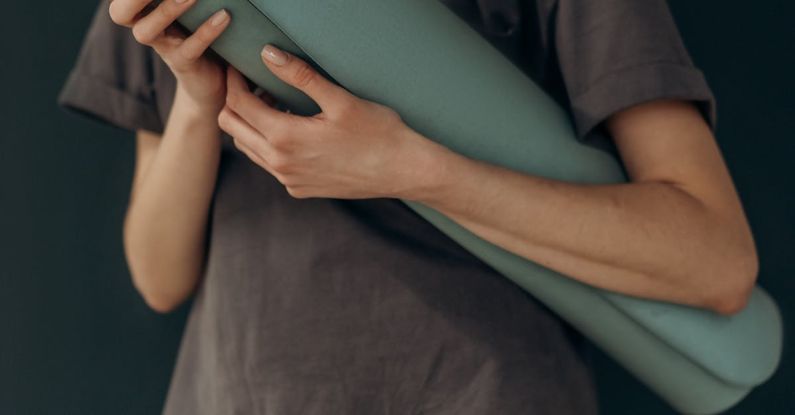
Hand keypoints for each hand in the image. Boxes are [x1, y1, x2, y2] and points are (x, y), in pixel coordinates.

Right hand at [109, 0, 231, 112]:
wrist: (210, 85)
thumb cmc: (200, 39)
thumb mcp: (188, 16)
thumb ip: (185, 3)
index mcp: (144, 15)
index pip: (122, 4)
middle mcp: (148, 31)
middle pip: (120, 14)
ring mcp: (164, 50)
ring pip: (147, 31)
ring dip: (167, 9)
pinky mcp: (184, 66)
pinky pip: (190, 48)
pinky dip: (206, 31)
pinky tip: (224, 16)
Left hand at [218, 45, 446, 199]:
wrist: (403, 171)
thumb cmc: (378, 133)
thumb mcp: (339, 100)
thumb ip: (299, 76)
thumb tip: (268, 54)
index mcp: (285, 138)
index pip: (238, 104)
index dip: (235, 80)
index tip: (242, 66)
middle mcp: (280, 164)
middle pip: (232, 128)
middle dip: (236, 102)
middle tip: (257, 84)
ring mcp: (289, 180)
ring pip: (248, 148)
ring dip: (252, 124)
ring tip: (276, 104)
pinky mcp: (300, 189)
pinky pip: (270, 165)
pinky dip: (269, 145)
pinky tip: (295, 131)